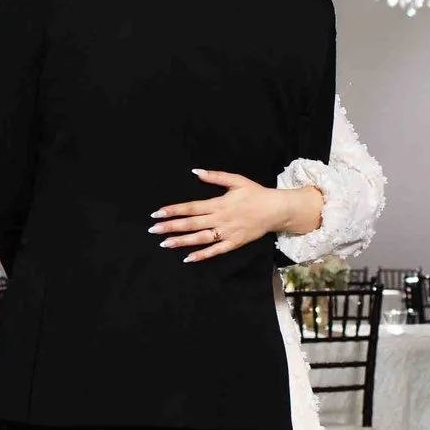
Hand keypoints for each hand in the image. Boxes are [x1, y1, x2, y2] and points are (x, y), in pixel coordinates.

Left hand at [150, 171, 325, 262]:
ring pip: (200, 238)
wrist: (276, 210)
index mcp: (219, 203)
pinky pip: (215, 250)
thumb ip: (215, 177)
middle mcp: (220, 219)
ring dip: (181, 241)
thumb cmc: (255, 193)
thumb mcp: (236, 180)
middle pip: (191, 223)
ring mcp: (227, 233)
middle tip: (153, 229)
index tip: (157, 213)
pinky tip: (188, 258)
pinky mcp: (234, 243)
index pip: (191, 207)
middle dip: (171, 226)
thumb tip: (195, 171)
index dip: (173, 210)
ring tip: (164, 243)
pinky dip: (202, 255)